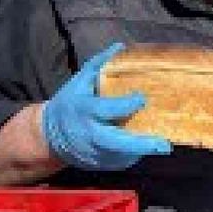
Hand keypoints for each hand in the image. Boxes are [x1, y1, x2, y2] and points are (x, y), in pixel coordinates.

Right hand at [41, 43, 171, 171]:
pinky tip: (145, 147)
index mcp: (84, 110)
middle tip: (164, 144)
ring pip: (121, 156)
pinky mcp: (98, 165)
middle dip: (140, 144)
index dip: (126, 105)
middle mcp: (88, 134)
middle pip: (114, 142)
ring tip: (161, 144)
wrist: (48, 137)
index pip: (107, 109)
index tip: (142, 98)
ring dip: (142, 151)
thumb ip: (99, 65)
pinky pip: (120, 162)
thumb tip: (120, 47)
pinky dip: (134, 155)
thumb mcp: (79, 82)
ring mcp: (93, 153)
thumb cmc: (69, 104)